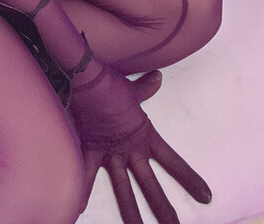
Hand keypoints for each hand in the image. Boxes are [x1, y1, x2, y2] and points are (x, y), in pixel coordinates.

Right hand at [70, 66, 210, 223]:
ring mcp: (111, 152)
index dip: (189, 179)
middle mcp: (131, 149)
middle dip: (164, 210)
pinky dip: (83, 190)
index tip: (206, 197)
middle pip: (151, 186)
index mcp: (145, 135)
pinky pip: (87, 173)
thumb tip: (157, 78)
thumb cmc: (111, 81)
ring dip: (130, 213)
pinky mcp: (92, 149)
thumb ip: (146, 88)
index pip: (173, 162)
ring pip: (123, 190)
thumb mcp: (132, 88)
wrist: (88, 76)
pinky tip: (79, 211)